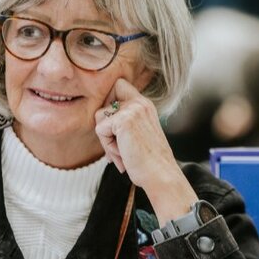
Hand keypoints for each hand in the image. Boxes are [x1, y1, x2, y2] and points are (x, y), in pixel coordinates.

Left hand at [94, 78, 196, 222]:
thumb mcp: (137, 133)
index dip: (109, 102)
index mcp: (144, 105)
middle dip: (104, 126)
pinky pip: (100, 130)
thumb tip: (99, 121)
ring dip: (106, 140)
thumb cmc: (148, 160)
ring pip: (99, 118)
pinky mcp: (123, 120)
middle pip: (103, 104)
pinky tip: (123, 154)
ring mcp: (132, 109)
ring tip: (123, 152)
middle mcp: (139, 102)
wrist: (160, 174)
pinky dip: (108, 146)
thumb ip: (123, 121)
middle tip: (117, 144)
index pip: (119, 85)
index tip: (114, 126)